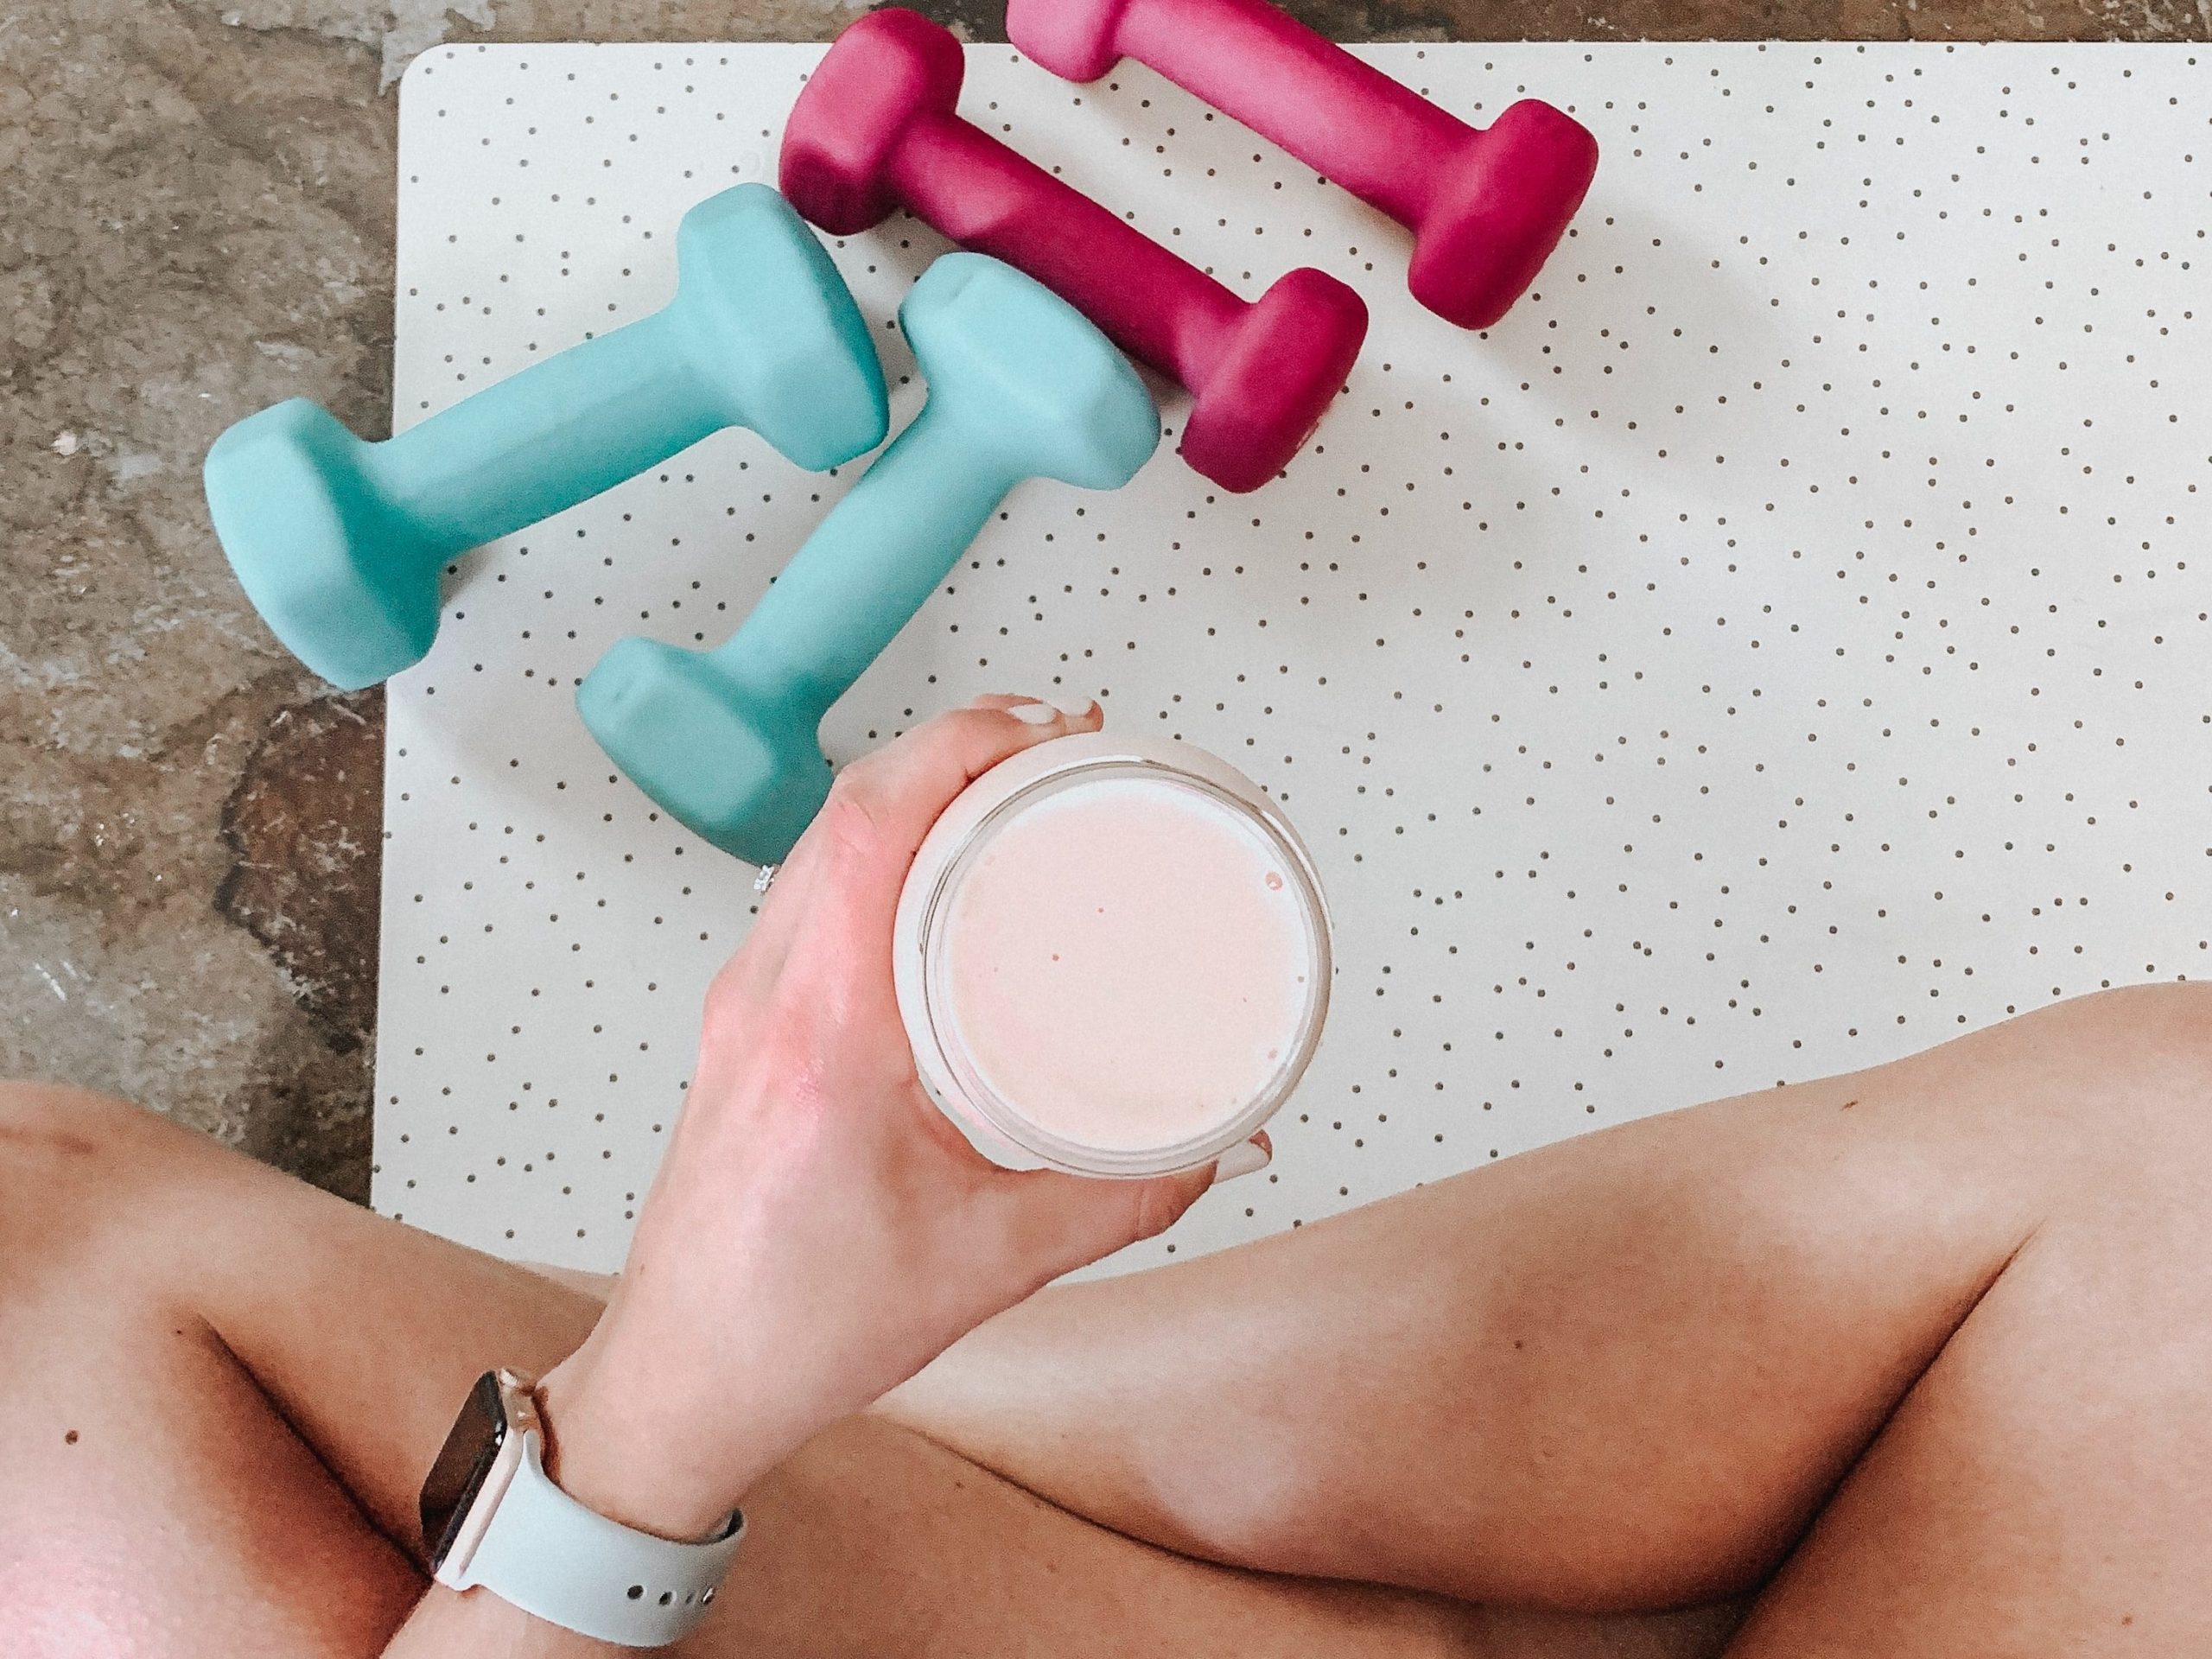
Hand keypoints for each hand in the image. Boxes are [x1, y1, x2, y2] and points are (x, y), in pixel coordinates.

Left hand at [537, 696, 1259, 1536]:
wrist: (688, 1375)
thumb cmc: (794, 1326)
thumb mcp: (992, 1265)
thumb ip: (1125, 1199)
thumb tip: (1219, 1144)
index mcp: (822, 1036)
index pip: (870, 827)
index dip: (959, 745)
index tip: (1043, 731)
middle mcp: (766, 997)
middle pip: (845, 807)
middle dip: (954, 746)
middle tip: (1052, 745)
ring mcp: (743, 1002)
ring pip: (817, 840)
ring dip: (910, 788)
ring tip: (1004, 783)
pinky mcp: (742, 1019)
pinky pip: (805, 887)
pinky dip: (876, 846)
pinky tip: (932, 866)